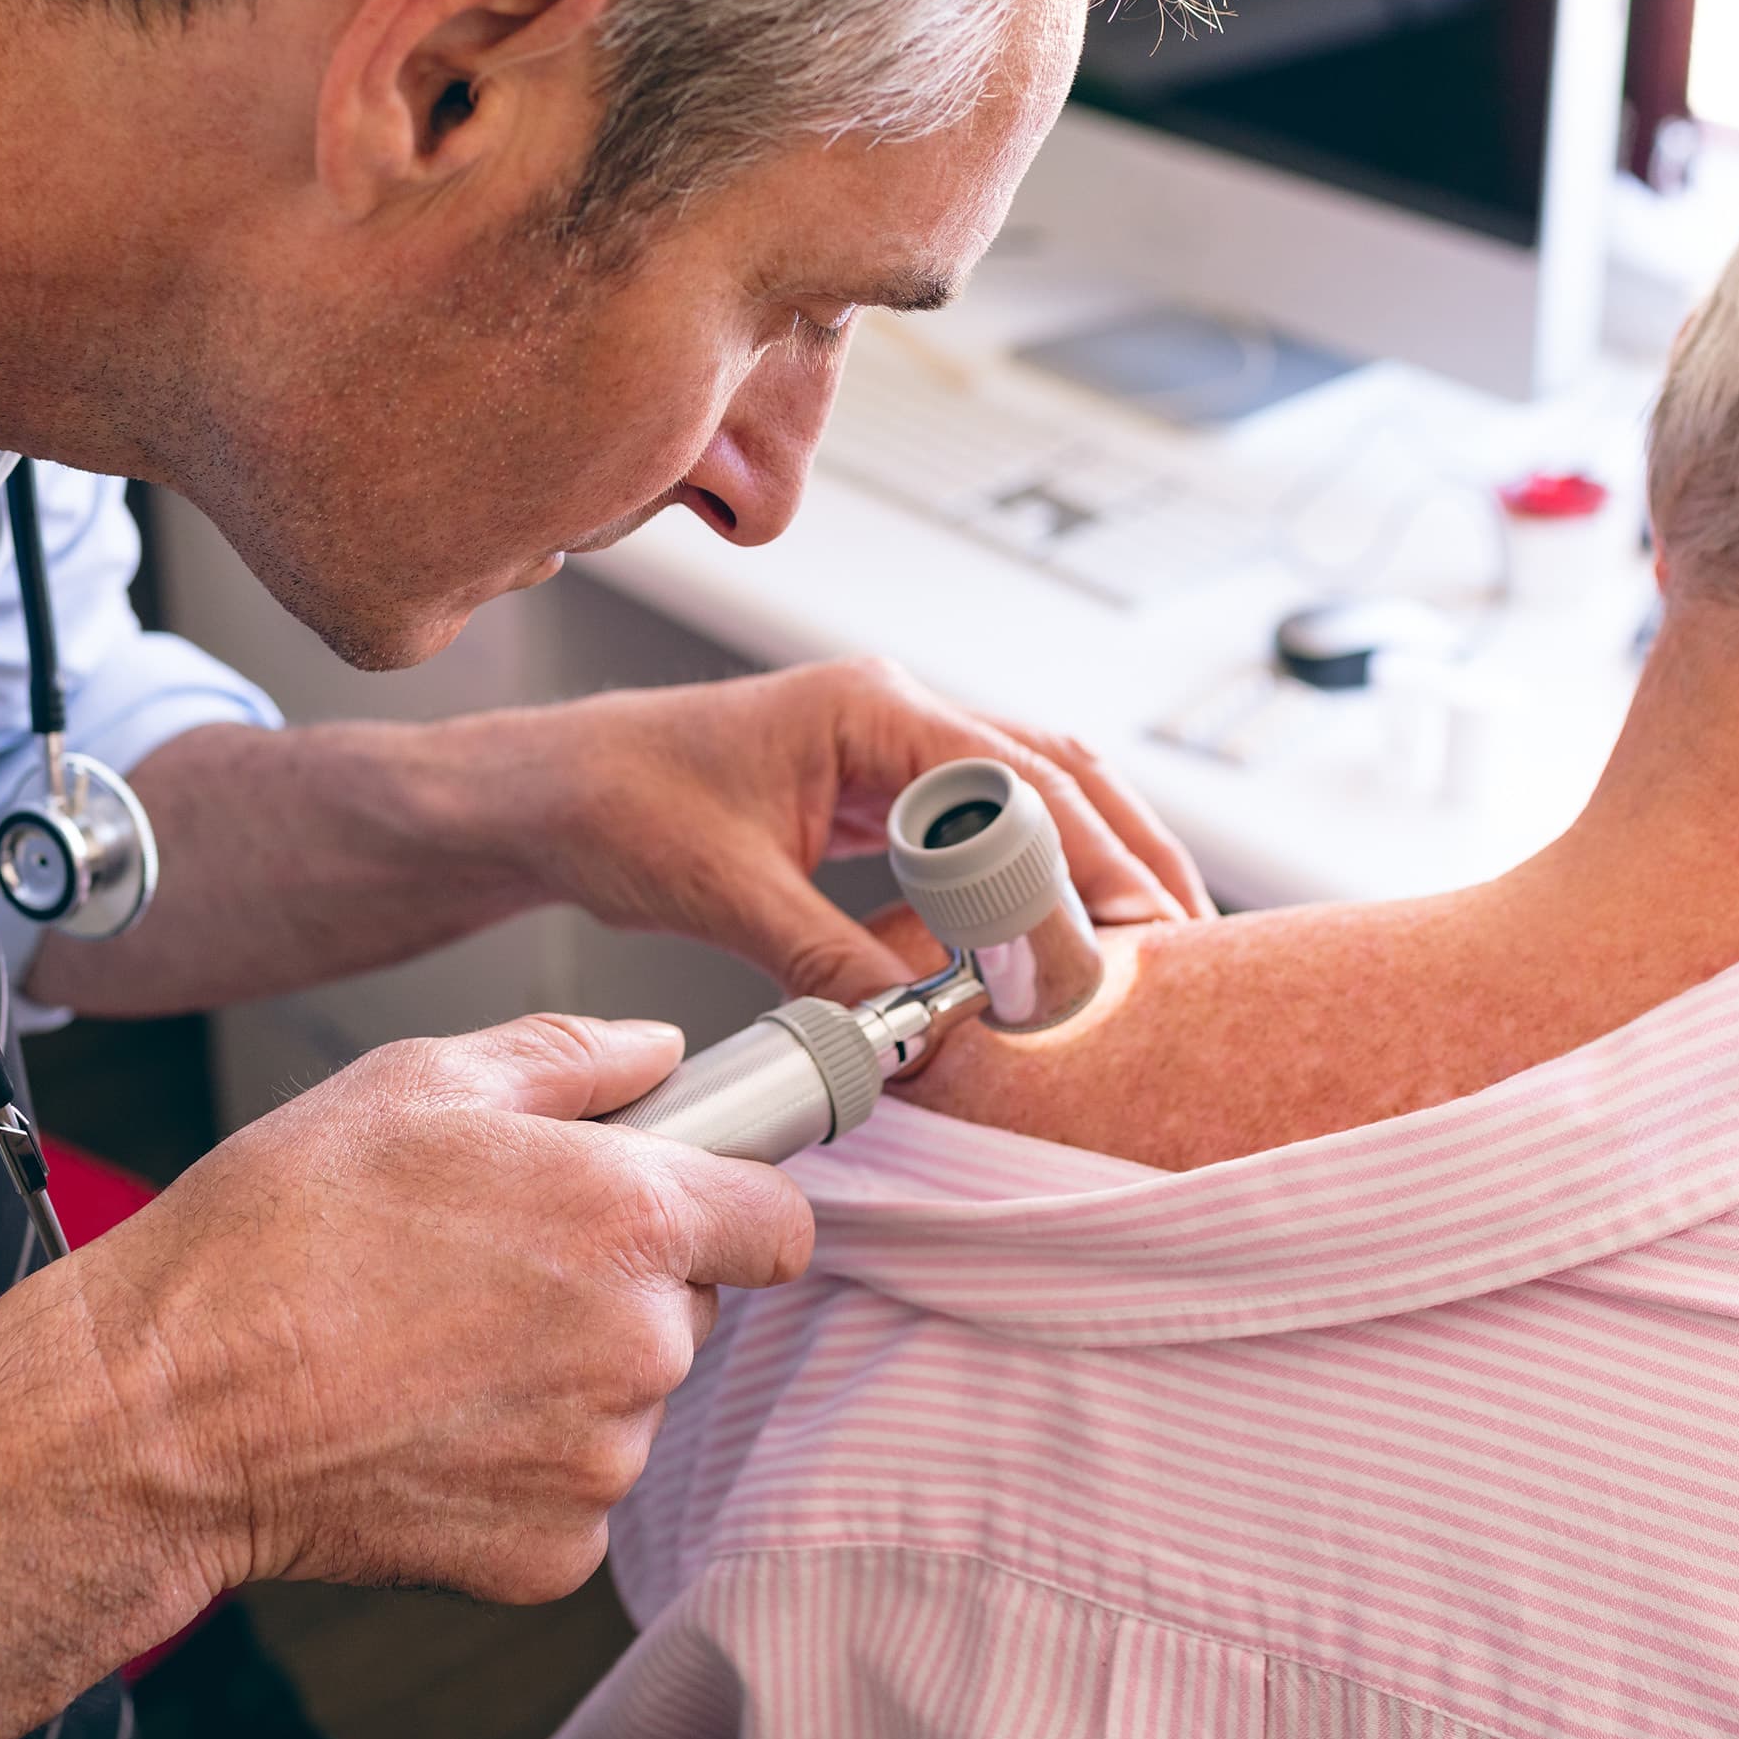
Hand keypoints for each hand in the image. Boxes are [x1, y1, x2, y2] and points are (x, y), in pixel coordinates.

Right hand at [0, 1014, 812, 1633]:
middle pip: (686, 1308)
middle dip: (614, 1282)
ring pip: (624, 1400)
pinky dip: (516, 1463)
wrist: (167, 1406)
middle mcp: (637, 1346)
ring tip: (432, 1339)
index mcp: (628, 1219)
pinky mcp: (549, 1550)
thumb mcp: (418, 1082)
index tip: (684, 1200)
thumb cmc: (275, 1235)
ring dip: (562, 1374)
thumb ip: (569, 1058)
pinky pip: (571, 1491)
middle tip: (490, 1262)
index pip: (781, 1223)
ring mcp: (599, 1460)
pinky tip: (424, 1418)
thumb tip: (654, 1051)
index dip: (732, 1203)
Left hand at [473, 658, 1211, 1006]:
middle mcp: (895, 716)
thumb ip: (824, 961)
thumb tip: (914, 1032)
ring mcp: (891, 753)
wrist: (546, 793)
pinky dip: (1024, 889)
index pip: (1016, 776)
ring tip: (1153, 946)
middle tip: (1191, 940)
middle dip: (1130, 853)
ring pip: (1032, 799)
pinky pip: (978, 836)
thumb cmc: (615, 803)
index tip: (1134, 931)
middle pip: (1056, 774)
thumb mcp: (723, 892)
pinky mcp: (876, 798)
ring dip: (1093, 865)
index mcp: (869, 707)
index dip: (1086, 856)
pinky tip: (1044, 950)